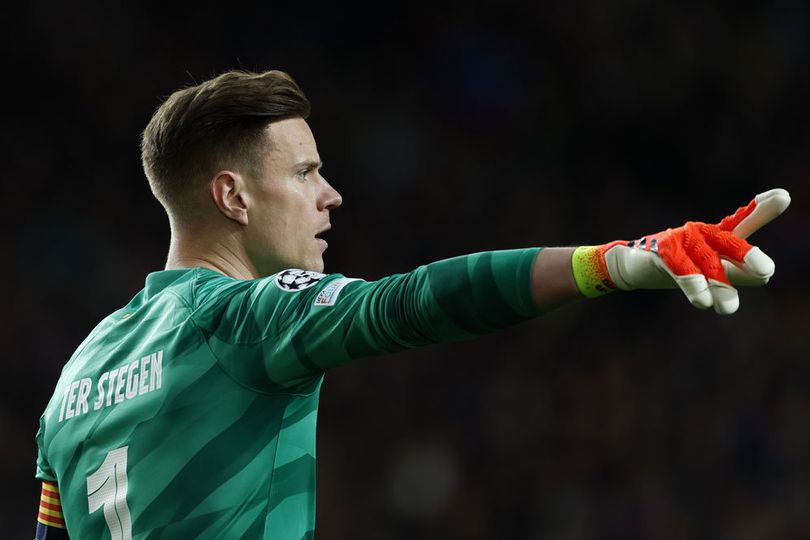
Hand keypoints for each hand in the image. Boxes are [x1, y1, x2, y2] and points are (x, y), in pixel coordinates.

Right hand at [572, 188, 790, 313]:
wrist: (632, 267)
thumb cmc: (677, 268)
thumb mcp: (709, 272)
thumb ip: (736, 273)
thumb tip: (765, 275)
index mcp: (715, 238)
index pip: (742, 224)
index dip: (761, 210)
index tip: (783, 196)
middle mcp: (700, 234)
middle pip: (728, 242)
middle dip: (746, 255)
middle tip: (766, 272)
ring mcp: (680, 240)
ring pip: (705, 262)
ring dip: (718, 286)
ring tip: (728, 310)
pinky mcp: (660, 251)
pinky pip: (680, 269)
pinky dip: (692, 284)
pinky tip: (703, 301)